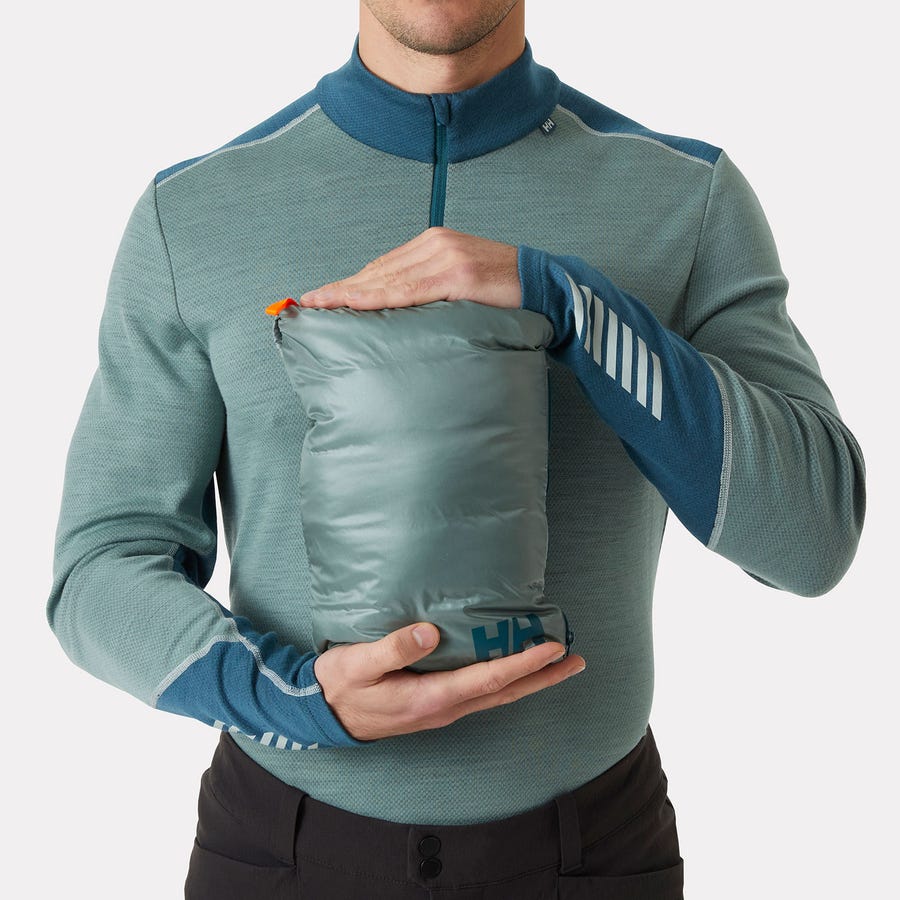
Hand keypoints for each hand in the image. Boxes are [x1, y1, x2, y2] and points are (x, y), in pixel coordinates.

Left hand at [299, 227, 520, 310]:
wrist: (549, 286)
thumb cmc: (507, 291)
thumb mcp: (463, 284)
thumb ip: (432, 291)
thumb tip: (400, 315)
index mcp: (434, 244)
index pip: (382, 267)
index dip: (349, 283)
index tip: (318, 296)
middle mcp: (435, 244)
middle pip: (377, 271)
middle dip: (339, 288)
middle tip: (304, 303)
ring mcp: (446, 257)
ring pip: (386, 279)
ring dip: (348, 293)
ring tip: (318, 305)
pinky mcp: (459, 275)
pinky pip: (409, 290)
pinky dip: (376, 297)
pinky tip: (353, 304)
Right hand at [313, 622, 585, 741]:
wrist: (322, 714)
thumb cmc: (340, 686)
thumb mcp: (357, 664)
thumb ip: (393, 648)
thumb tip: (431, 632)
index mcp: (430, 698)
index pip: (488, 680)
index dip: (523, 663)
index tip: (553, 647)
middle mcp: (445, 708)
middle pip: (505, 693)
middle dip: (543, 677)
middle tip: (577, 661)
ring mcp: (443, 710)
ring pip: (498, 696)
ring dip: (530, 680)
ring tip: (559, 664)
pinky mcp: (437, 704)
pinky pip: (483, 693)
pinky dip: (507, 681)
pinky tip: (514, 668)